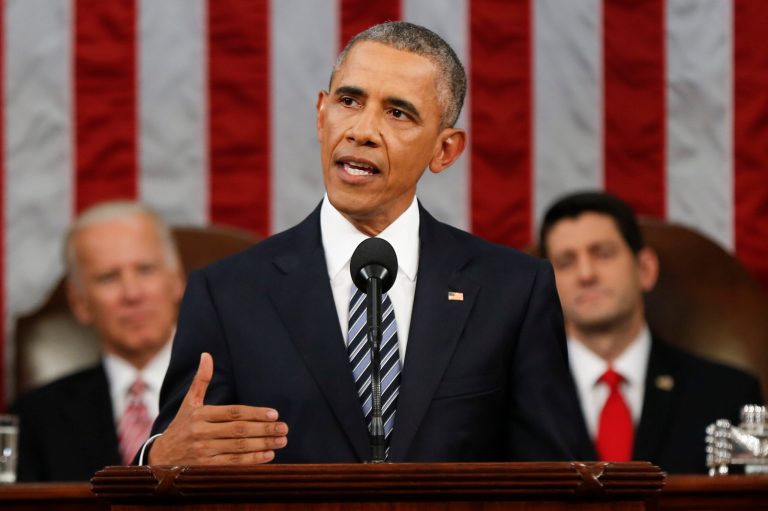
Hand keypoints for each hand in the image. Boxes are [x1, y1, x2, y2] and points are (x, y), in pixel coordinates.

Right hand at [148, 353, 287, 464]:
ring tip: (281, 441)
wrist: (160, 458)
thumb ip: (201, 381)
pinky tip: (268, 456)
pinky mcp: (205, 468)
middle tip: (284, 428)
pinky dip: (252, 460)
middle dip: (264, 430)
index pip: (233, 412)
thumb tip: (206, 355)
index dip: (255, 413)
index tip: (274, 414)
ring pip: (238, 448)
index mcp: (200, 415)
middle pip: (239, 430)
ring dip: (263, 444)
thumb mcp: (189, 403)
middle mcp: (201, 432)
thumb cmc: (181, 427)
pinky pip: (232, 464)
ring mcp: (203, 452)